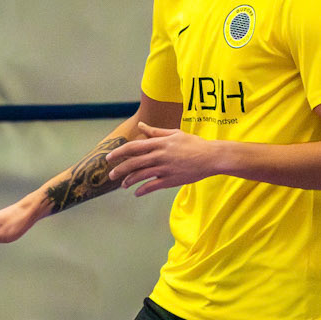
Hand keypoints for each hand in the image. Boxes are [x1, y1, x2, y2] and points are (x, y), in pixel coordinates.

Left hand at [107, 123, 224, 195]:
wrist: (211, 157)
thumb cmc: (194, 144)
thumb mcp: (174, 134)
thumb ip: (156, 132)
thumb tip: (141, 126)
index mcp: (159, 143)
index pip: (133, 147)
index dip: (119, 152)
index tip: (109, 157)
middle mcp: (159, 155)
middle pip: (133, 163)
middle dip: (119, 169)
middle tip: (110, 175)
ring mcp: (165, 168)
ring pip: (140, 176)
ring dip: (129, 181)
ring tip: (123, 185)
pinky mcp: (171, 180)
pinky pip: (152, 186)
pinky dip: (142, 190)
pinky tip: (137, 193)